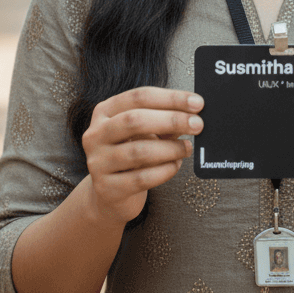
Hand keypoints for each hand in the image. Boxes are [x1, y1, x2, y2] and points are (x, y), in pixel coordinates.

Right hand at [81, 87, 202, 227]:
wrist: (110, 195)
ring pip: (139, 151)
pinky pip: (141, 178)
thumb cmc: (132, 155)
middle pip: (135, 120)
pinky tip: (175, 165)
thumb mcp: (144, 133)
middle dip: (172, 120)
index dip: (171, 98)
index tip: (197, 102)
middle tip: (198, 124)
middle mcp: (96, 134)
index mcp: (105, 111)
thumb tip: (195, 113)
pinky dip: (164, 171)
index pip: (139, 97)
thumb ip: (164, 121)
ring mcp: (98, 162)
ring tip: (187, 148)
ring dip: (171, 148)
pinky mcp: (106, 188)